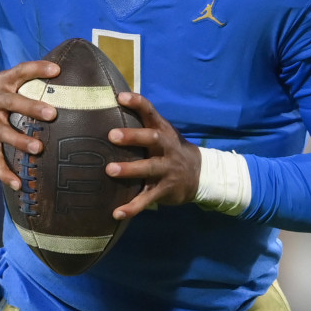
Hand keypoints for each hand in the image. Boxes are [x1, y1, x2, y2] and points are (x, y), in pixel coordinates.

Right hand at [0, 60, 59, 189]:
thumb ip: (32, 80)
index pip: (20, 71)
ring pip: (2, 133)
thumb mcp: (9, 84)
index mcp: (3, 83)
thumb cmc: (0, 98)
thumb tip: (69, 76)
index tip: (57, 70)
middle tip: (52, 113)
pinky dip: (5, 173)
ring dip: (19, 141)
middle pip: (11, 103)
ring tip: (38, 148)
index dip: (37, 69)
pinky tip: (19, 184)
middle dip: (31, 108)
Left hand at [105, 92, 200, 219]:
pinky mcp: (165, 190)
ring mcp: (167, 170)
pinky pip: (148, 199)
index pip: (151, 112)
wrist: (200, 174)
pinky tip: (117, 213)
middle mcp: (167, 148)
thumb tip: (112, 104)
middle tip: (112, 135)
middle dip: (133, 136)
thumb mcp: (163, 133)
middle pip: (153, 138)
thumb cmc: (170, 149)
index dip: (137, 103)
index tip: (121, 97)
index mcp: (164, 131)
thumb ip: (142, 122)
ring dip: (130, 169)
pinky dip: (133, 207)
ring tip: (109, 170)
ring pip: (149, 168)